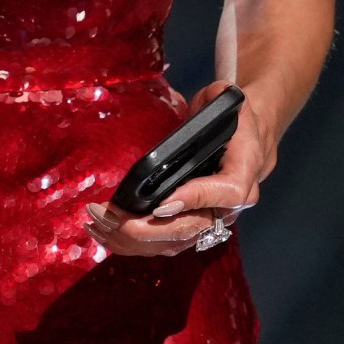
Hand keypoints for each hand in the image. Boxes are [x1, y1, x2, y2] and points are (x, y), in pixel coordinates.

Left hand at [83, 80, 274, 256]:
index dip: (194, 200)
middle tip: (111, 216)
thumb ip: (215, 99)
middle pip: (190, 228)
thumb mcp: (226, 100)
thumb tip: (195, 108)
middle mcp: (229, 208)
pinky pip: (162, 243)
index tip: (160, 205)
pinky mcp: (191, 228)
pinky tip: (104, 233)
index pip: (225, 194)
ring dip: (132, 239)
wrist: (245, 140)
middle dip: (147, 227)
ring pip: (172, 243)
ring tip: (98, 224)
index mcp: (243, 175)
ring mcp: (210, 222)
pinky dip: (132, 243)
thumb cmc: (232, 117)